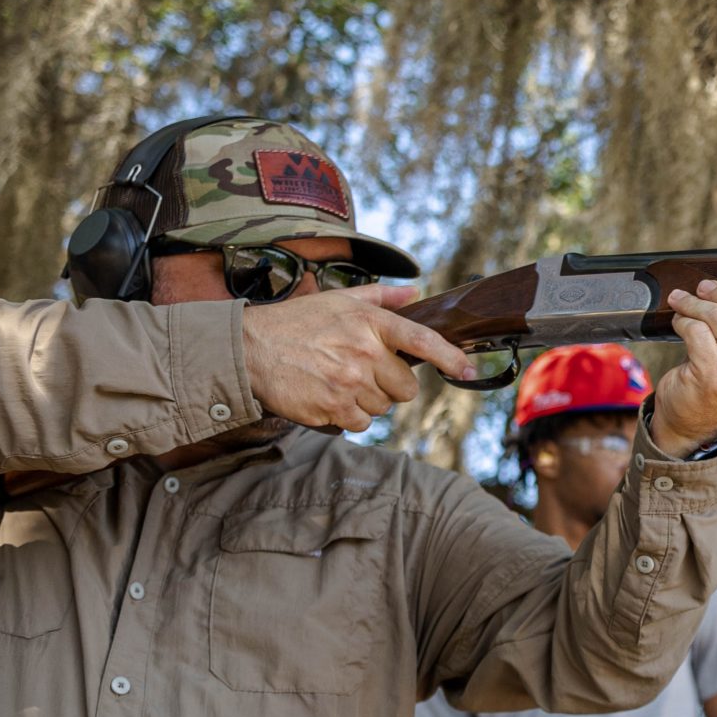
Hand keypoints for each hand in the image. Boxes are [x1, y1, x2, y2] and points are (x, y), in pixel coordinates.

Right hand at [240, 284, 476, 433]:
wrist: (249, 349)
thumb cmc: (295, 322)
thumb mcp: (337, 299)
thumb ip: (380, 297)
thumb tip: (415, 292)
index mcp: (370, 323)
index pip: (422, 340)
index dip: (450, 357)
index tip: (468, 369)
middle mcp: (364, 353)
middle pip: (405, 388)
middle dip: (389, 385)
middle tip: (361, 372)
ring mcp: (349, 383)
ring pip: (383, 408)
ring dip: (366, 401)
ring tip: (337, 381)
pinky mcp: (332, 408)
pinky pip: (360, 424)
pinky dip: (348, 416)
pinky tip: (328, 397)